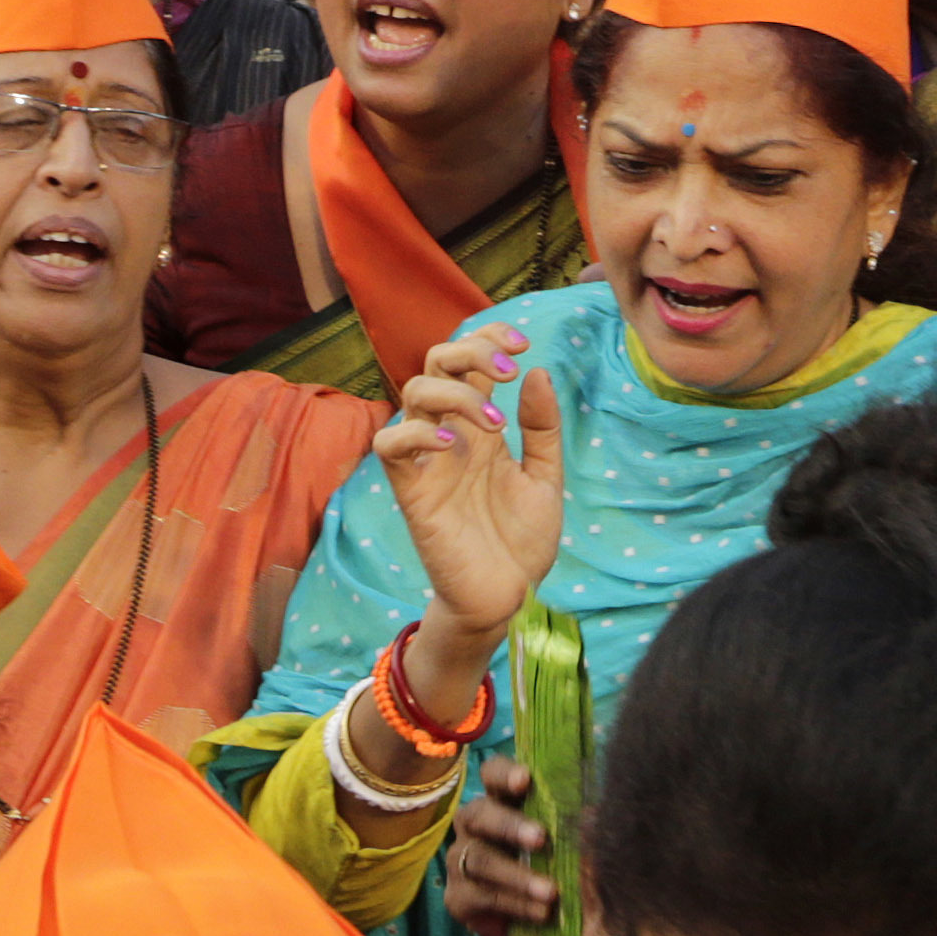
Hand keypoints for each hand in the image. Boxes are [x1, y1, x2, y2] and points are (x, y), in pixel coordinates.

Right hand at [371, 322, 566, 647]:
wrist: (507, 598)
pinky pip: (391, 445)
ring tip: (493, 423)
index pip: (470, 362)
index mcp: (482, 427)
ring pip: (413, 393)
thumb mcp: (545, 478)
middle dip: (469, 351)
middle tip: (507, 370)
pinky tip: (452, 443)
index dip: (488, 337)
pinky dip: (416, 431)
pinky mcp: (411, 492)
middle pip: (436, 363)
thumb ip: (542, 428)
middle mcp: (451, 434)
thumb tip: (538, 372)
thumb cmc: (521, 541)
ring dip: (454, 393)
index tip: (523, 343)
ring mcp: (428, 460)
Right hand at [443, 754, 565, 935]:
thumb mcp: (576, 847)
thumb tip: (596, 812)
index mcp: (503, 801)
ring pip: (479, 859)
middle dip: (509, 825)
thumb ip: (580, 826)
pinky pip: (482, 896)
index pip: (492, 774)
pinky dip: (515, 904)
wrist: (548, 930)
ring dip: (517, 874)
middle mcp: (475, 826)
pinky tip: (542, 913)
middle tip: (540, 839)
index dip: (504, 773)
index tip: (525, 780)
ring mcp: (462, 861)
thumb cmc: (564, 869)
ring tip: (550, 891)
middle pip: (478, 813)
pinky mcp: (458, 898)